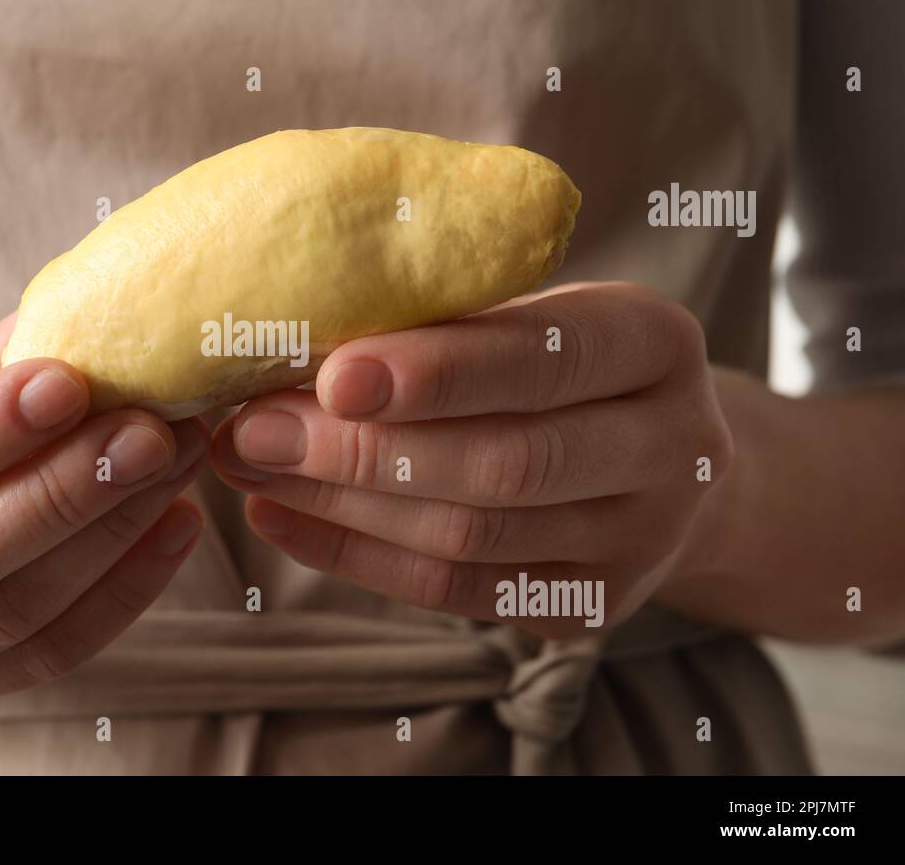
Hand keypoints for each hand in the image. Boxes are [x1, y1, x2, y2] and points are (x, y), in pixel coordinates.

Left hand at [212, 282, 732, 637]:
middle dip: (364, 450)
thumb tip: (291, 343)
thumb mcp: (534, 314)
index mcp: (655, 344)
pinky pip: (453, 593)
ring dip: (341, 504)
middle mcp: (670, 447)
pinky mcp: (586, 607)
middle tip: (254, 428)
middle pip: (505, 464)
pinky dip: (354, 556)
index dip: (438, 373)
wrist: (657, 458)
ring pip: (469, 536)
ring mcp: (638, 542)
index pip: (545, 360)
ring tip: (250, 464)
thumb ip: (445, 325)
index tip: (333, 376)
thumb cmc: (560, 361)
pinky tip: (279, 516)